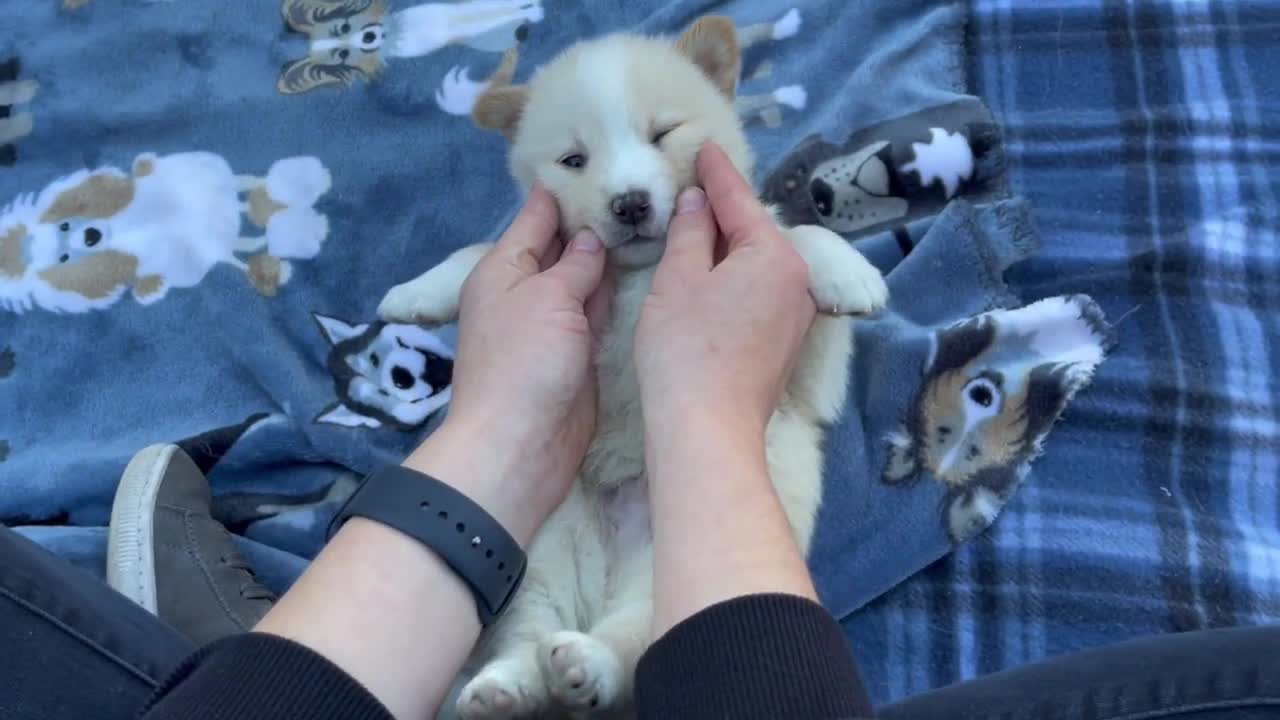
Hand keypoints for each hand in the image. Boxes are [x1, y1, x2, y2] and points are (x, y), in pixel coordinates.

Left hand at [406, 186, 611, 545]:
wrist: (520, 445)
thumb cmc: (524, 363)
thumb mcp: (548, 299)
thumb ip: (575, 264)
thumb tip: (592, 237)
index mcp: (504, 268)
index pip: (537, 215)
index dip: (567, 189)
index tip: (606, 160)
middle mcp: (526, 290)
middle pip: (562, 244)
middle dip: (595, 220)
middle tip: (643, 187)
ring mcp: (552, 322)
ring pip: (583, 277)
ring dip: (609, 255)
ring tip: (651, 217)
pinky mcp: (577, 351)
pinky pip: (597, 310)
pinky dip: (614, 291)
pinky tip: (646, 267)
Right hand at [635, 142, 815, 440]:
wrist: (708, 430)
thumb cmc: (686, 352)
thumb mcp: (679, 280)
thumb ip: (691, 232)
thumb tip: (699, 202)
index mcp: (775, 255)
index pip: (740, 200)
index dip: (717, 172)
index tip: (705, 147)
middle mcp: (797, 280)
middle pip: (755, 232)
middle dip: (724, 210)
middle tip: (695, 183)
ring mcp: (795, 315)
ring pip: (758, 264)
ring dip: (728, 246)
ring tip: (696, 227)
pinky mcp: (783, 343)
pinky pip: (760, 292)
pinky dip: (735, 277)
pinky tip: (710, 276)